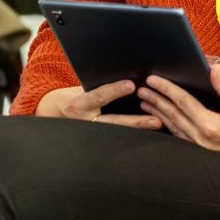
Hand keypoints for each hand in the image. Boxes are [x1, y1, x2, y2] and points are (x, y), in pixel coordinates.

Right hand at [35, 82, 162, 128]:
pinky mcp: (99, 141)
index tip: (131, 85)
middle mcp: (86, 121)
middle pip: (114, 122)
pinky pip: (119, 140)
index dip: (115, 90)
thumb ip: (101, 86)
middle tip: (156, 120)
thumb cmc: (78, 96)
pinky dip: (136, 136)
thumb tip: (128, 78)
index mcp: (80, 104)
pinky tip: (152, 134)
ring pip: (119, 134)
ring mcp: (92, 134)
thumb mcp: (83, 88)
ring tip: (158, 127)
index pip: (99, 96)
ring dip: (140, 130)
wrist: (60, 112)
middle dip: (136, 122)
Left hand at [137, 64, 219, 169]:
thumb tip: (213, 69)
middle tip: (141, 89)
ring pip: (174, 128)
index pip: (183, 102)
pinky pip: (181, 138)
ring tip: (145, 102)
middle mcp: (202, 139)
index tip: (153, 79)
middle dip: (156, 100)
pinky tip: (162, 120)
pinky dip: (169, 126)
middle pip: (173, 115)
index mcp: (211, 126)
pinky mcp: (204, 153)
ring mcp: (202, 149)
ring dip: (158, 113)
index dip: (167, 88)